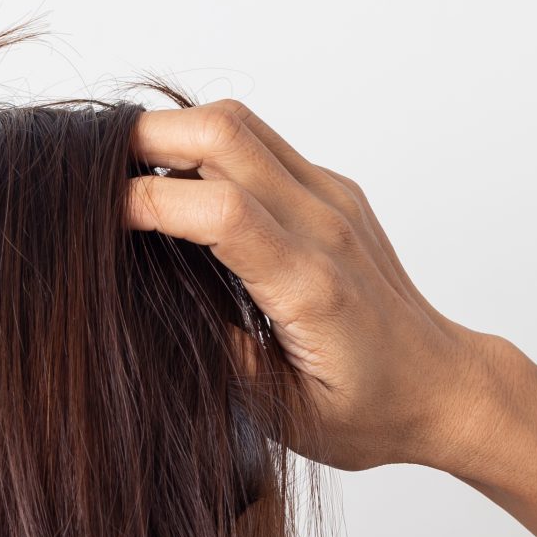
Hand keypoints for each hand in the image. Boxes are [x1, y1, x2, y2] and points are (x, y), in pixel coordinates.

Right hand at [124, 102, 513, 473]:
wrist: (444, 387)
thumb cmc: (369, 412)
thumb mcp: (282, 412)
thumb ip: (217, 354)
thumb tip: (149, 300)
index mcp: (312, 286)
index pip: (218, 210)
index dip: (145, 202)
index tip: (94, 219)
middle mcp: (326, 226)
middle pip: (224, 134)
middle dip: (144, 141)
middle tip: (91, 177)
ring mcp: (333, 199)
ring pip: (240, 124)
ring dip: (173, 134)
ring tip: (124, 175)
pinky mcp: (333, 191)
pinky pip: (260, 144)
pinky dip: (206, 149)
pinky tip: (177, 188)